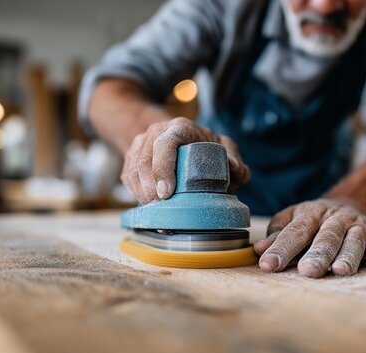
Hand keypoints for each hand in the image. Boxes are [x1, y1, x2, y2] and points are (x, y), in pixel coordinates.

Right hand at [121, 117, 249, 203]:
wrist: (178, 137)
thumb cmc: (204, 145)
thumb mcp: (223, 146)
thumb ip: (233, 157)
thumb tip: (237, 170)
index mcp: (179, 128)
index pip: (165, 143)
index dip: (163, 167)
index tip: (166, 192)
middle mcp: (155, 132)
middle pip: (145, 160)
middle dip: (150, 188)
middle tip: (161, 207)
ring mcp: (140, 144)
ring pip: (132, 170)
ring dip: (142, 193)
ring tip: (155, 210)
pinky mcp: (131, 158)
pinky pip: (128, 176)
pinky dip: (136, 193)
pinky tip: (148, 204)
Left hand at [254, 199, 365, 277]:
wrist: (348, 203)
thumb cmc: (312, 219)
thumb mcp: (291, 219)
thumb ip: (277, 235)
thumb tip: (259, 250)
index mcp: (310, 214)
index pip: (294, 232)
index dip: (280, 249)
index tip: (267, 265)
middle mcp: (334, 218)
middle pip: (326, 237)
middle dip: (317, 255)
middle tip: (307, 272)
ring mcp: (356, 225)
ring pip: (353, 240)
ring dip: (348, 256)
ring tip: (340, 271)